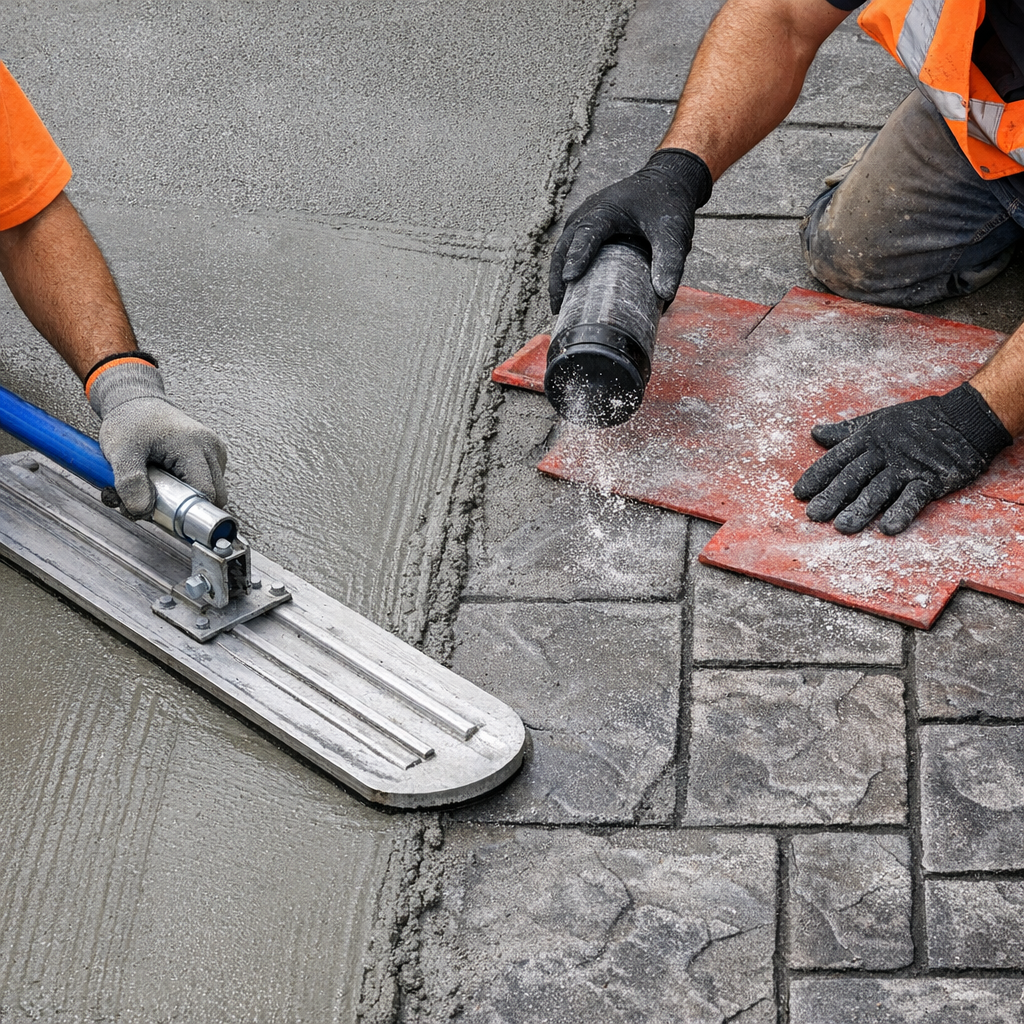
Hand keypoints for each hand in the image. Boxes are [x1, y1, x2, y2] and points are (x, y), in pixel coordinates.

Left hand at [88, 358, 226, 516]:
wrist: (136, 401)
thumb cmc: (130, 420)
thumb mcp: (120, 451)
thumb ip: (129, 483)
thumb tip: (143, 511)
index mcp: (193, 446)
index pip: (205, 494)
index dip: (185, 510)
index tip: (162, 514)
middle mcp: (211, 448)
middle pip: (214, 497)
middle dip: (184, 507)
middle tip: (157, 499)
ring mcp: (215, 451)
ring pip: (212, 492)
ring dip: (186, 498)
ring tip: (162, 484)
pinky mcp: (212, 455)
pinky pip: (208, 483)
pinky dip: (188, 488)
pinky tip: (170, 478)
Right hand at [549, 148, 712, 312]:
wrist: (666, 181)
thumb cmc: (667, 203)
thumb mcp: (673, 232)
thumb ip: (670, 262)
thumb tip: (664, 295)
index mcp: (607, 210)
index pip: (587, 233)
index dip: (577, 256)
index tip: (570, 279)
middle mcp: (588, 213)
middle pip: (564, 246)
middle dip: (558, 277)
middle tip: (559, 307)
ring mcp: (583, 220)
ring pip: (562, 249)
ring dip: (557, 277)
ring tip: (559, 307)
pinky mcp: (585, 228)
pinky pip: (568, 249)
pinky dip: (564, 270)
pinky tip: (568, 293)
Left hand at [792, 383, 1011, 534]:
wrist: (964, 419)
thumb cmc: (916, 421)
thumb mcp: (878, 421)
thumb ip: (846, 431)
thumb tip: (815, 433)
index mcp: (869, 439)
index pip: (838, 459)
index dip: (818, 476)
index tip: (800, 493)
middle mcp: (884, 453)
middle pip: (854, 477)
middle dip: (833, 496)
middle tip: (814, 516)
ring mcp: (907, 467)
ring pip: (879, 489)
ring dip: (860, 509)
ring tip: (843, 527)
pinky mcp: (931, 478)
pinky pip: (913, 497)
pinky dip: (901, 512)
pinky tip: (887, 528)